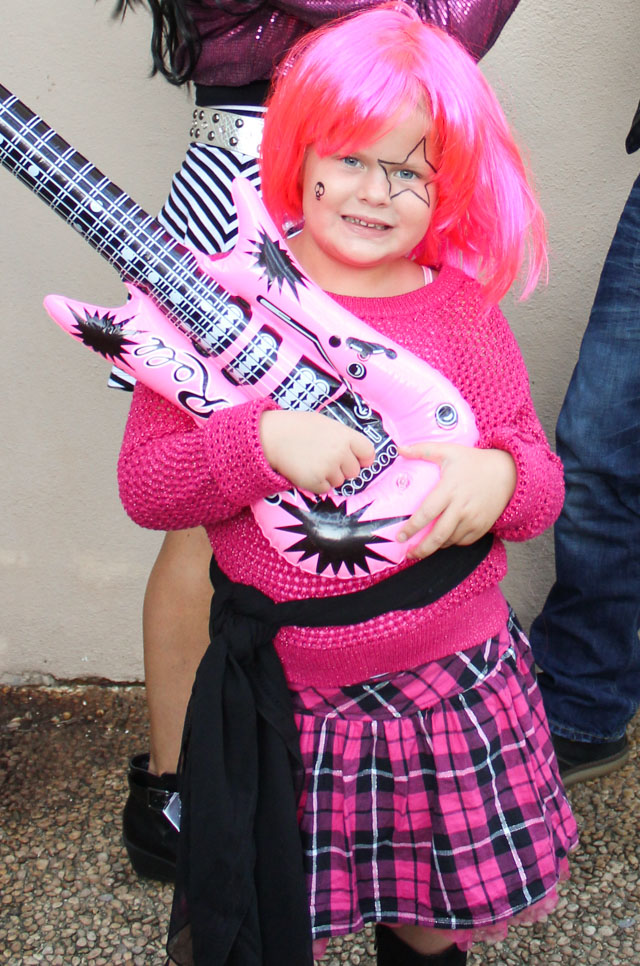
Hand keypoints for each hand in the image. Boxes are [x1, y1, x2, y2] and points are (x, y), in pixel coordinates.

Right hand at [260, 409, 374, 492]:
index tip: (357, 460)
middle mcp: (340, 452)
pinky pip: (325, 489)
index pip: (368, 453)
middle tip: (325, 459)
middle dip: (342, 469)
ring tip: (312, 462)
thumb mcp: (325, 424)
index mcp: (345, 435)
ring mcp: (329, 468)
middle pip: (354, 471)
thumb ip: (343, 438)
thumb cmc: (297, 428)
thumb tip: (356, 453)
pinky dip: (317, 484)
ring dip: (329, 476)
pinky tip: (305, 470)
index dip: (363, 459)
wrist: (272, 436)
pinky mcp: (316, 482)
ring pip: (339, 481)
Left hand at [396, 443, 516, 557]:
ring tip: (423, 546)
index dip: (412, 528)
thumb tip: (398, 449)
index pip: (427, 513)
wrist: (508, 473)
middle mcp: (461, 507)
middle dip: (422, 549)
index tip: (400, 537)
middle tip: (409, 554)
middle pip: (438, 535)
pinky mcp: (482, 527)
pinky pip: (463, 541)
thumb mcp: (448, 451)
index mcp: (450, 489)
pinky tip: (443, 538)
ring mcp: (473, 519)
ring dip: (435, 545)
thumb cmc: (474, 461)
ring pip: (449, 540)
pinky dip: (451, 542)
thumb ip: (422, 450)